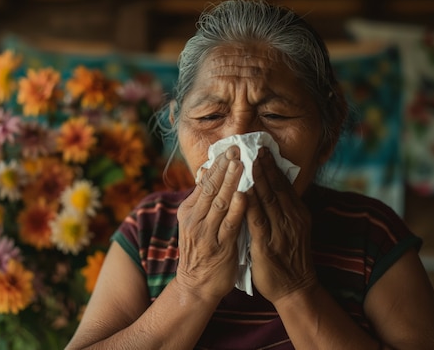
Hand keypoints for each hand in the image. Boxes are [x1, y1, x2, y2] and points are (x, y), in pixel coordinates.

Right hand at [176, 146, 246, 300]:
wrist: (196, 284)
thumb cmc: (201, 250)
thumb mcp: (194, 222)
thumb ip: (202, 199)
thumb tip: (204, 170)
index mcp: (189, 210)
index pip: (204, 182)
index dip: (217, 164)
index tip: (229, 148)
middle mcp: (195, 219)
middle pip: (211, 188)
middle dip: (224, 167)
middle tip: (237, 149)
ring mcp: (206, 233)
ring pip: (220, 202)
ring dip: (231, 182)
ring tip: (240, 164)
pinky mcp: (220, 246)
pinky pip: (230, 224)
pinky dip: (237, 208)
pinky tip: (245, 195)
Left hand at [246, 147, 316, 302]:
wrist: (296, 288)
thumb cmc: (289, 258)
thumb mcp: (292, 229)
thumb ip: (282, 209)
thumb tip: (269, 188)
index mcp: (297, 214)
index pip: (283, 185)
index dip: (273, 167)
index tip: (262, 150)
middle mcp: (292, 219)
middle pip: (275, 187)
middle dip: (264, 166)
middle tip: (254, 148)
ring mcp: (281, 232)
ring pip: (267, 200)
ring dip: (256, 179)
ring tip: (247, 161)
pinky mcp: (267, 246)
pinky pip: (257, 221)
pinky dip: (249, 205)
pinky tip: (241, 192)